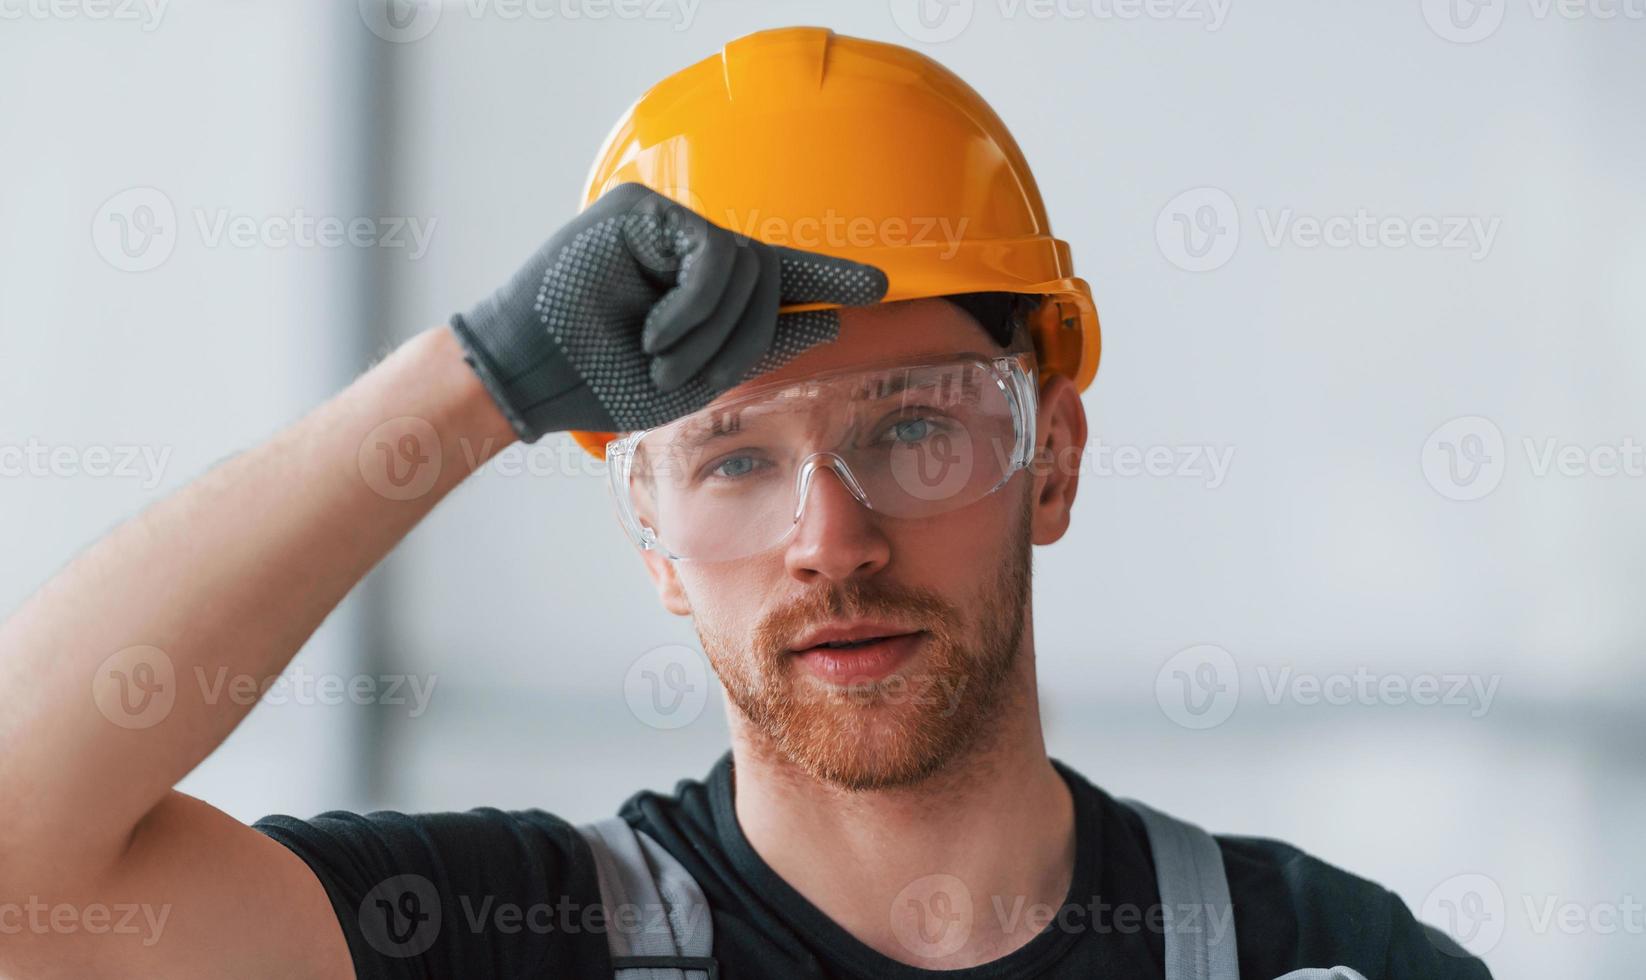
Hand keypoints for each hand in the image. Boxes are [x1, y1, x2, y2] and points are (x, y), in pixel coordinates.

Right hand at [450, 183, 888, 442]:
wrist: (533, 375)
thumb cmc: (601, 381)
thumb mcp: (695, 376)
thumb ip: (758, 346)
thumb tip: (827, 323)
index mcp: (704, 288)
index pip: (779, 274)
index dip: (829, 277)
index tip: (879, 288)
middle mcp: (690, 248)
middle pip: (768, 278)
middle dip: (742, 338)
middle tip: (685, 373)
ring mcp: (668, 222)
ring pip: (748, 267)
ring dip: (712, 331)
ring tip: (659, 359)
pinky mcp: (645, 207)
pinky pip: (715, 255)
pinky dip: (694, 307)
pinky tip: (654, 335)